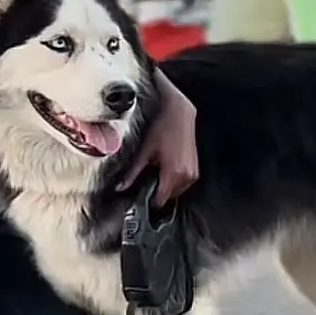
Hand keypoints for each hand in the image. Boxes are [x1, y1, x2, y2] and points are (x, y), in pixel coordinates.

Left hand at [118, 69, 197, 205]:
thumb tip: (120, 187)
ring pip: (177, 191)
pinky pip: (183, 183)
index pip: (160, 200)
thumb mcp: (144, 151)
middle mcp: (186, 176)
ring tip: (154, 175)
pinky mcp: (195, 168)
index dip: (149, 202)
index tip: (139, 200)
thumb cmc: (162, 128)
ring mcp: (193, 173)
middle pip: (169, 197)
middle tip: (144, 185)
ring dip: (166, 188)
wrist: (179, 112)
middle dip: (157, 194)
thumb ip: (133, 172)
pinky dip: (173, 181)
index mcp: (174, 173)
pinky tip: (164, 170)